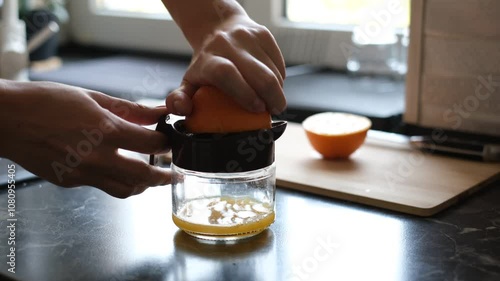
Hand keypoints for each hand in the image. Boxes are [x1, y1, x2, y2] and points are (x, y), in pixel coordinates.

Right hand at [0, 81, 170, 197]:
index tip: (170, 141)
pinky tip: (115, 168)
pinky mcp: (70, 182)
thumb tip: (156, 113)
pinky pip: (101, 186)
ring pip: (125, 190)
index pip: (151, 144)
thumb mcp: (92, 98)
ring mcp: (83, 173)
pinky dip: (114, 180)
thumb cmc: (45, 101)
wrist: (6, 119)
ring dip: (142, 185)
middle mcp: (97, 157)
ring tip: (150, 177)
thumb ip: (129, 109)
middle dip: (164, 177)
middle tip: (174, 174)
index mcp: (105, 130)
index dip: (166, 143)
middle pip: (144, 177)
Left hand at [166, 14, 286, 115]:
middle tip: (274, 110)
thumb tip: (182, 109)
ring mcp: (248, 37)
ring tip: (273, 101)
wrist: (218, 27)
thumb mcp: (189, 82)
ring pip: (273, 70)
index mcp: (208, 60)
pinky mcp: (264, 34)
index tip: (257, 108)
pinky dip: (281, 79)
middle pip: (259, 74)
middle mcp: (228, 45)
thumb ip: (180, 99)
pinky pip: (279, 62)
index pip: (226, 74)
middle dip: (272, 97)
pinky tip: (274, 86)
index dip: (244, 93)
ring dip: (278, 90)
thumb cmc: (206, 64)